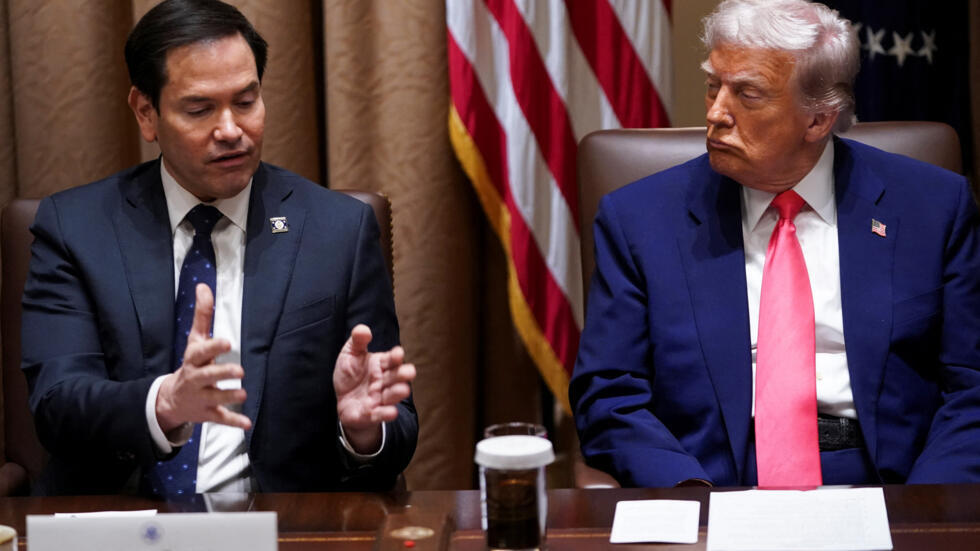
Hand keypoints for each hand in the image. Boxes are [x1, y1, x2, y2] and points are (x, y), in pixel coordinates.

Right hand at [155, 284, 250, 432]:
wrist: (171, 400)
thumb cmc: (191, 364)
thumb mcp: (194, 341)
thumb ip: (202, 315)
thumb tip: (204, 286)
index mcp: (194, 360)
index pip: (201, 352)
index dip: (213, 347)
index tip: (227, 342)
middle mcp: (196, 379)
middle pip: (207, 376)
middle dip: (221, 374)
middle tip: (239, 371)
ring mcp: (201, 398)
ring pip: (215, 398)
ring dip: (228, 398)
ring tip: (243, 395)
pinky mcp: (208, 414)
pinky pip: (220, 419)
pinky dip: (233, 422)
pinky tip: (247, 423)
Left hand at [334, 324, 415, 452]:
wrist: (342, 400)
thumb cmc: (351, 375)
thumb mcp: (350, 355)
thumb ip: (358, 341)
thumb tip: (363, 329)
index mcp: (380, 365)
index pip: (390, 359)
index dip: (395, 357)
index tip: (398, 353)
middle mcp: (383, 381)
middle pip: (396, 377)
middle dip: (403, 374)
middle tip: (410, 371)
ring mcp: (379, 398)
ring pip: (391, 395)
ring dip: (397, 393)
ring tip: (403, 390)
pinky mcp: (371, 414)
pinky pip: (379, 414)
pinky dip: (386, 414)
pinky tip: (392, 412)